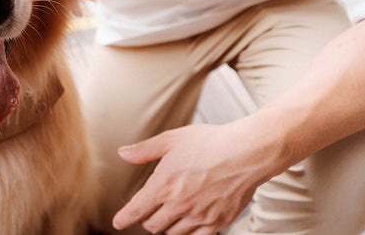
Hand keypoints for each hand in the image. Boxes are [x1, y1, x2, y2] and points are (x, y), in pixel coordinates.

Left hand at [112, 122, 270, 234]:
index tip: (118, 222)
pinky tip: (189, 223)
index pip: (136, 210)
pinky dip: (188, 233)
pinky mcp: (217, 222)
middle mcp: (179, 205)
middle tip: (150, 210)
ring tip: (171, 213)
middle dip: (147, 219)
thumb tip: (124, 153)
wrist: (246, 152)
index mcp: (163, 185)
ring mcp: (198, 216)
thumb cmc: (210, 143)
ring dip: (167, 226)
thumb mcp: (171, 140)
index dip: (124, 218)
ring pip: (173, 233)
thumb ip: (144, 151)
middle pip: (153, 225)